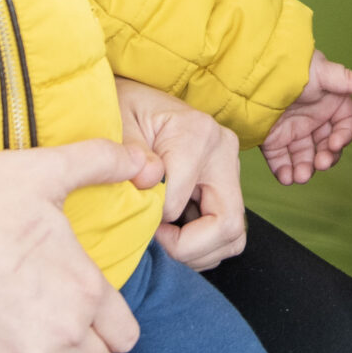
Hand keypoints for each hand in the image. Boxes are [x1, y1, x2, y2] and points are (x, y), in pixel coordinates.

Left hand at [114, 77, 245, 270]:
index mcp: (197, 134)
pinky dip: (203, 246)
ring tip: (165, 239)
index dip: (152, 223)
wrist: (139, 100)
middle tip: (156, 242)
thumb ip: (130, 153)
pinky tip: (176, 232)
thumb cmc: (125, 108)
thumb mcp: (119, 123)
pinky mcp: (228, 184)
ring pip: (232, 236)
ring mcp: (230, 169)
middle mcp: (224, 151)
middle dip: (187, 249)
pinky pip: (228, 232)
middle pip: (226, 226)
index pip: (177, 204)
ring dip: (197, 252)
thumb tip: (149, 180)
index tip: (134, 218)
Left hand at [261, 52, 351, 185]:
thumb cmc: (292, 66)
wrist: (254, 69)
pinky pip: (280, 160)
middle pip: (325, 147)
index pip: (343, 126)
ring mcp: (292, 131)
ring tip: (300, 176)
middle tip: (320, 163)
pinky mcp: (272, 140)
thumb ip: (347, 80)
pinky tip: (285, 177)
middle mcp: (313, 120)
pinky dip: (283, 171)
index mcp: (329, 104)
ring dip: (305, 169)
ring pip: (304, 157)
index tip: (335, 143)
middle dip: (325, 158)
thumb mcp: (321, 71)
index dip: (342, 136)